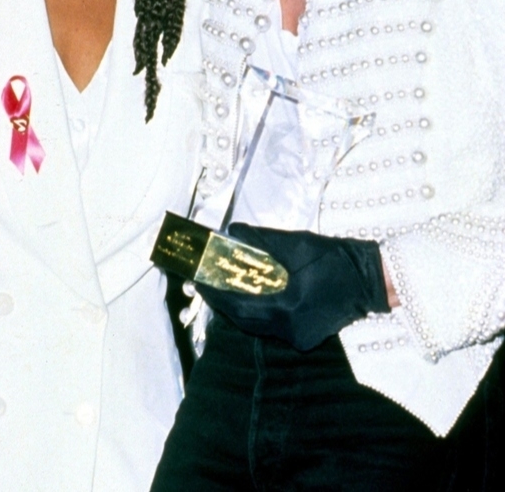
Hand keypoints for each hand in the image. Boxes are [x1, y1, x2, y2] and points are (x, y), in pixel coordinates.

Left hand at [197, 222, 390, 351]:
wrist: (369, 279)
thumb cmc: (332, 258)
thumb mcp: (295, 243)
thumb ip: (261, 240)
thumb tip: (232, 231)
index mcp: (286, 306)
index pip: (238, 305)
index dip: (215, 293)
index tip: (198, 279)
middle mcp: (290, 328)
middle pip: (244, 319)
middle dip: (223, 300)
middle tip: (207, 282)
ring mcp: (299, 337)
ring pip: (257, 325)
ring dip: (238, 307)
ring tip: (224, 287)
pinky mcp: (306, 338)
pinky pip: (272, 327)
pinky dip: (258, 313)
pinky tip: (251, 296)